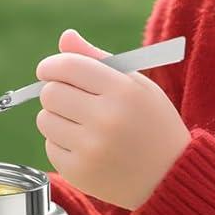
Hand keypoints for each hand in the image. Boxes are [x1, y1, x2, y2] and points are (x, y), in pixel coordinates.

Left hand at [35, 29, 191, 208]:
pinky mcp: (80, 172)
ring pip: (45, 119)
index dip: (51, 66)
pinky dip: (61, 143)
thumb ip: (99, 58)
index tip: (49, 71)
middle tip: (69, 99)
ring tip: (81, 124)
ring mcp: (92, 149)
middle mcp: (106, 120)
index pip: (67, 67)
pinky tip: (85, 146)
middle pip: (50, 93)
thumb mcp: (138, 85)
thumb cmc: (152, 124)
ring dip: (56, 118)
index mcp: (123, 91)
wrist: (170, 177)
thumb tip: (65, 37)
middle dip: (55, 91)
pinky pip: (50, 146)